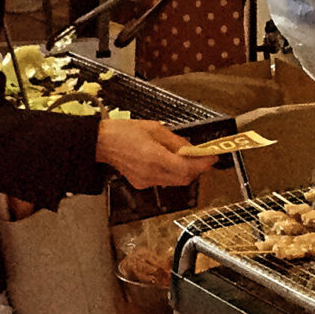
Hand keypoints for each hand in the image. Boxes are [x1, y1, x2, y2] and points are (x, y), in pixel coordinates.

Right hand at [96, 118, 217, 188]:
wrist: (102, 143)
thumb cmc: (123, 132)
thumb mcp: (155, 129)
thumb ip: (176, 141)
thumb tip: (192, 149)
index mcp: (154, 157)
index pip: (187, 168)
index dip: (203, 164)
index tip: (212, 157)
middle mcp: (151, 173)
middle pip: (184, 178)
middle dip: (197, 169)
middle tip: (203, 158)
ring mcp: (146, 181)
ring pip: (175, 182)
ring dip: (185, 172)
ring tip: (188, 159)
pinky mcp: (142, 184)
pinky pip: (164, 181)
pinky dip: (171, 174)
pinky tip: (169, 163)